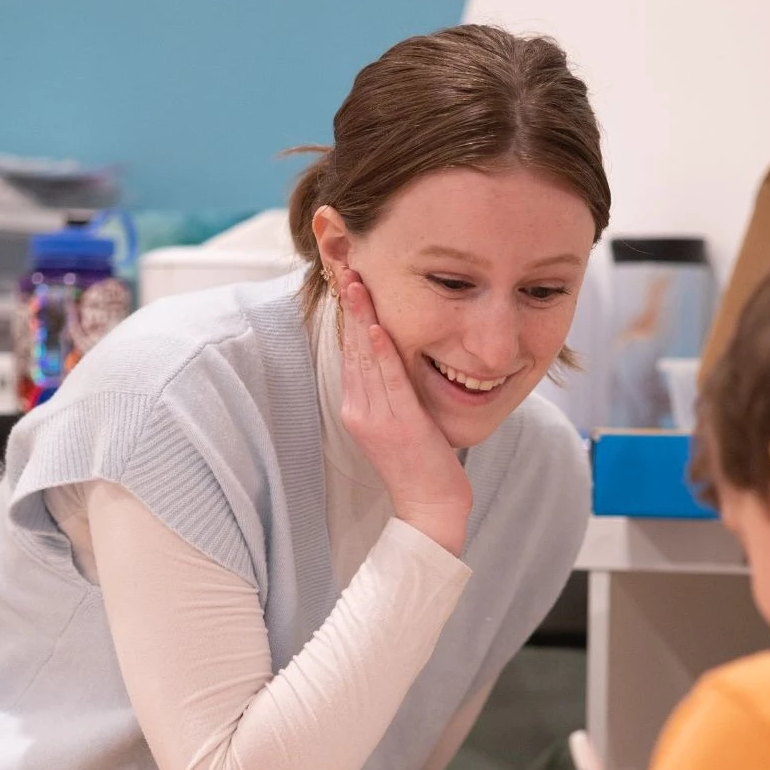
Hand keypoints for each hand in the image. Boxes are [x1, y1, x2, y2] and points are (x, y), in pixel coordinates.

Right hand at [338, 269, 472, 555]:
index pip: (349, 349)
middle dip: (346, 302)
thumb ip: (392, 391)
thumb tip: (395, 358)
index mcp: (358, 407)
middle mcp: (359, 409)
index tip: (344, 274)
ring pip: (365, 357)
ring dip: (360, 315)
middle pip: (349, 345)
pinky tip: (375, 326)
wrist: (429, 509)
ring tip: (354, 280)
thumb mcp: (400, 422)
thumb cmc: (421, 465)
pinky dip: (380, 352)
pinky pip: (388, 381)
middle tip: (340, 260)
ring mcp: (375, 418)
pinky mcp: (398, 425)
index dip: (346, 311)